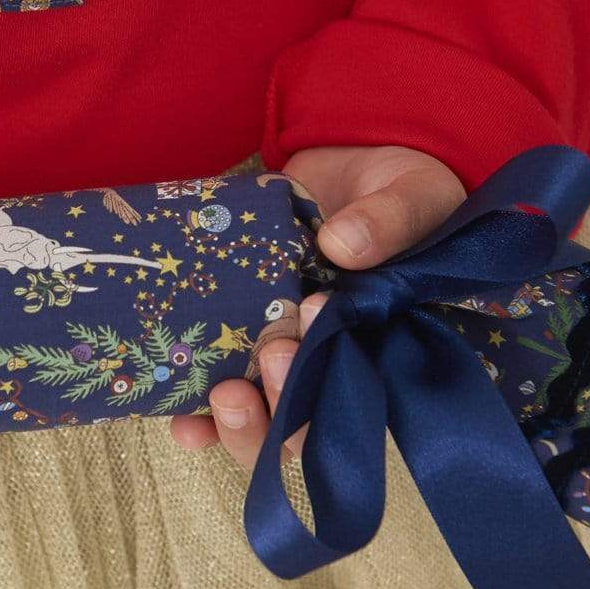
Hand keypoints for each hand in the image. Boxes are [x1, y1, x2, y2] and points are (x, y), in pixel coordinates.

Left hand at [168, 143, 464, 469]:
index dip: (334, 399)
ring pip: (260, 417)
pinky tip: (178, 416)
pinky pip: (214, 377)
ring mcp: (281, 347)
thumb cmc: (399, 186)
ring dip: (238, 421)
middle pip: (304, 428)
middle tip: (275, 354)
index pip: (360, 404)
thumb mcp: (411, 193)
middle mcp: (328, 360)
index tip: (315, 333)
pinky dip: (192, 405)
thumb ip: (389, 220)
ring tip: (222, 394)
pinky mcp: (239, 327)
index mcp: (380, 345)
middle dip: (282, 411)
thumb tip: (342, 245)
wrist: (352, 159)